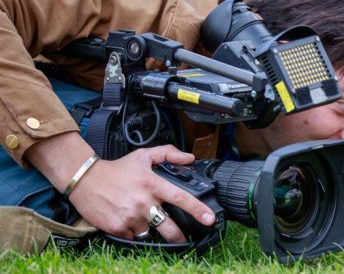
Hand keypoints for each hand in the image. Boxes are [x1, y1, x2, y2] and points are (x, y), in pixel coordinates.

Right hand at [68, 145, 215, 242]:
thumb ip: (168, 154)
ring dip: (150, 228)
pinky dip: (134, 231)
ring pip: (150, 232)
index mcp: (153, 184)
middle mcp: (144, 202)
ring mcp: (130, 216)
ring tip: (141, 216)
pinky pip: (133, 236)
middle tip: (182, 237)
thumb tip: (189, 158)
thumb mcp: (143, 155)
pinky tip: (128, 219)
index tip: (209, 219)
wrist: (85, 179)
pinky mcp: (118, 227)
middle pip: (169, 226)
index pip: (181, 198)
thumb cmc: (116, 169)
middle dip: (178, 235)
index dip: (198, 209)